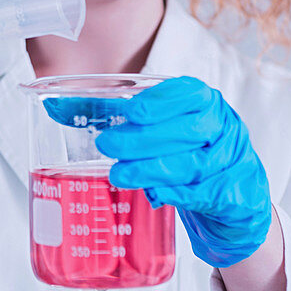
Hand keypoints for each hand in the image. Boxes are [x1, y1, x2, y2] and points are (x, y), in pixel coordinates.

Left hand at [46, 76, 270, 266]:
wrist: (232, 197)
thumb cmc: (183, 151)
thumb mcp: (153, 127)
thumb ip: (106, 113)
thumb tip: (53, 106)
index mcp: (202, 100)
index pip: (185, 93)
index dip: (157, 102)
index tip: (128, 112)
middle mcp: (223, 126)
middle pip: (185, 130)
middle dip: (143, 139)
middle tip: (107, 146)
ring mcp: (234, 160)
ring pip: (192, 163)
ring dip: (152, 169)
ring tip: (119, 175)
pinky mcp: (237, 194)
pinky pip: (206, 193)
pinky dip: (179, 193)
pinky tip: (155, 194)